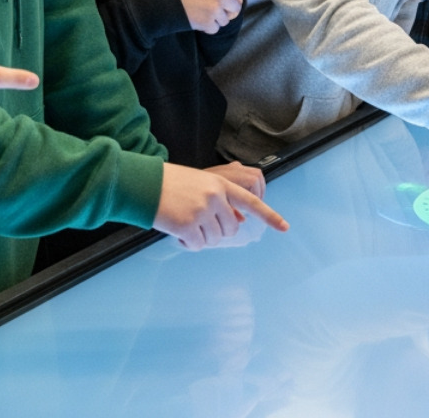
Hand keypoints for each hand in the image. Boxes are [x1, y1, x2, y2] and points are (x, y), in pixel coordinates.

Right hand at [154, 162, 288, 249]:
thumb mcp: (201, 183)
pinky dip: (188, 244)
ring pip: (214, 239)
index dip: (269, 216)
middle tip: (198, 223)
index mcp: (221, 183)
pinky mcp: (187, 225)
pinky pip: (197, 245)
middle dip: (217, 231)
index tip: (285, 228)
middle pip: (231, 229)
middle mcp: (215, 196)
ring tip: (184, 222)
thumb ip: (221, 199)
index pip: (251, 201)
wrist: (143, 182)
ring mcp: (202, 211)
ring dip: (201, 237)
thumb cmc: (170, 183)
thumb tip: (238, 221)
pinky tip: (177, 232)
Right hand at [171, 0, 278, 33]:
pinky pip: (216, 30)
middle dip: (228, 9)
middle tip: (213, 5)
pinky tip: (198, 21)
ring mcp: (216, 10)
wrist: (164, 1)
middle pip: (237, 8)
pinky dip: (209, 28)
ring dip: (217, 19)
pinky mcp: (208, 23)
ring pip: (226, 20)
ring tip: (202, 11)